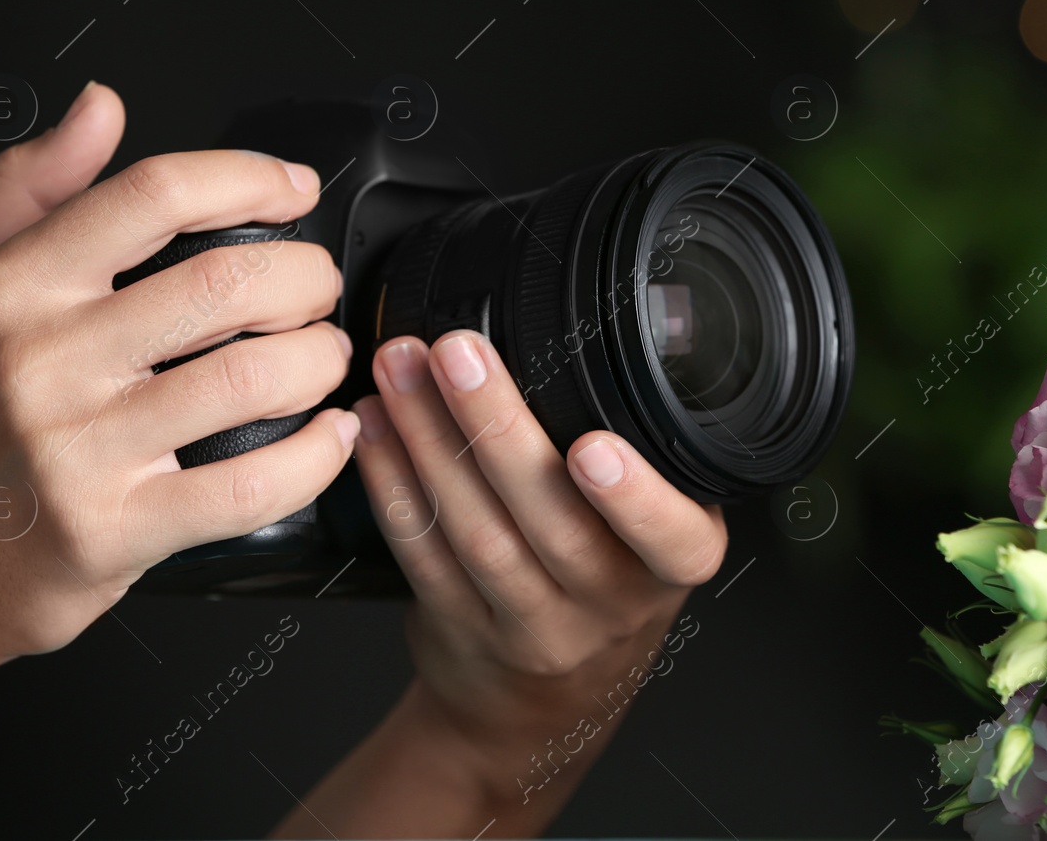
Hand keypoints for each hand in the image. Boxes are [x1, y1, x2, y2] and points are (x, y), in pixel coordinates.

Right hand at [0, 82, 360, 700]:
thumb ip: (22, 187)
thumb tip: (99, 108)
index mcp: (8, 287)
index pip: (153, 195)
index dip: (249, 178)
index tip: (296, 188)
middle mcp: (42, 360)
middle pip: (225, 281)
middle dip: (305, 276)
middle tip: (318, 288)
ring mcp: (78, 449)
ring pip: (251, 379)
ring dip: (318, 360)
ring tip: (322, 357)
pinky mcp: (113, 531)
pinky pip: (249, 488)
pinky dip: (315, 457)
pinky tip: (330, 437)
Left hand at [278, 329, 727, 836]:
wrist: (539, 709)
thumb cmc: (606, 590)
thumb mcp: (655, 541)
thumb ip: (646, 467)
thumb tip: (586, 338)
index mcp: (671, 567)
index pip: (670, 539)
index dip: (635, 497)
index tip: (594, 447)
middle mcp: (607, 603)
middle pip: (550, 520)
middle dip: (496, 426)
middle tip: (458, 352)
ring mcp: (532, 626)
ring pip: (477, 532)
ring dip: (430, 442)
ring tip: (401, 371)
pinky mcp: (462, 628)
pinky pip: (423, 553)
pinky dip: (392, 485)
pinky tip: (375, 429)